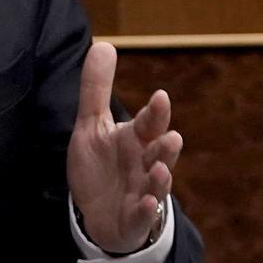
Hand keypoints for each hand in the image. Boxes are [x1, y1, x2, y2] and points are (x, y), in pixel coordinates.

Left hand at [66, 41, 182, 253]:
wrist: (97, 214)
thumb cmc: (101, 166)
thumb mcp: (92, 126)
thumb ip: (97, 89)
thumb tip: (103, 44)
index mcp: (136, 139)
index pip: (149, 123)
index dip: (155, 112)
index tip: (159, 97)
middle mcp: (144, 164)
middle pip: (160, 153)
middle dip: (166, 146)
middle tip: (171, 136)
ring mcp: (143, 192)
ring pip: (158, 185)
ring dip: (161, 177)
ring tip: (160, 169)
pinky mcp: (134, 218)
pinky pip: (143, 215)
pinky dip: (145, 210)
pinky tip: (145, 204)